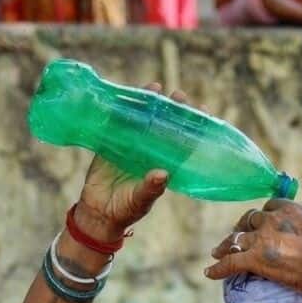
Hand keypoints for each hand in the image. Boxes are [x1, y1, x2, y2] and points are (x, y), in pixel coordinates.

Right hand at [73, 82, 186, 238]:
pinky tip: (126, 96)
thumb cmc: (125, 210)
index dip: (193, 128)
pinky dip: (121, 110)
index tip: (204, 111)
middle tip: (179, 96)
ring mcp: (130, 146)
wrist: (97, 213)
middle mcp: (149, 152)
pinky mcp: (110, 144)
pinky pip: (117, 124)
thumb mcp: (140, 201)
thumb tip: (163, 174)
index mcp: (163, 164)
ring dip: (148, 105)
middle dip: (172, 110)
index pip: (183, 143)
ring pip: (142, 121)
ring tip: (156, 88)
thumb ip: (151, 189)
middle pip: (164, 126)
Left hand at [205, 175, 301, 299]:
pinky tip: (209, 273)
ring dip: (226, 245)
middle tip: (236, 236)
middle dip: (243, 227)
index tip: (262, 221)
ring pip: (236, 239)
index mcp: (290, 209)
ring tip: (217, 252)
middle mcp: (272, 221)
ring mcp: (261, 240)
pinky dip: (218, 268)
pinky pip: (230, 262)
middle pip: (250, 220)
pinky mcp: (255, 260)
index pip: (270, 207)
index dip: (266, 215)